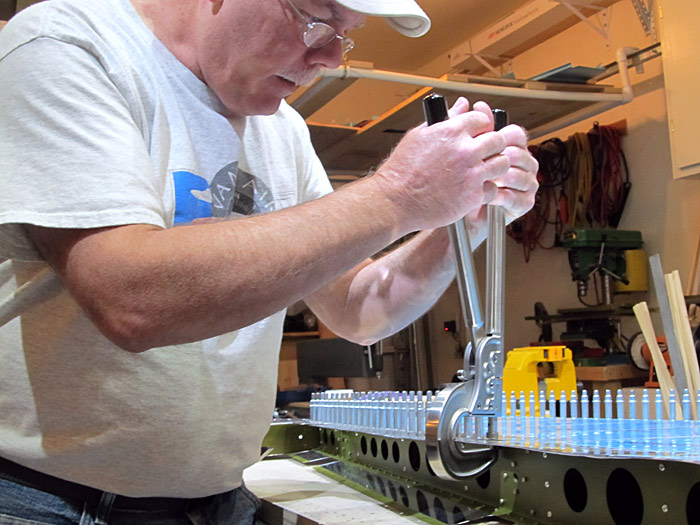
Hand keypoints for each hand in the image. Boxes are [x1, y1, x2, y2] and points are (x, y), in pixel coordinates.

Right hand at [373, 97, 510, 233]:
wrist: (395, 201)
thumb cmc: (402, 170)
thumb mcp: (419, 136)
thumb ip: (445, 118)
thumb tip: (462, 104)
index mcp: (451, 131)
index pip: (482, 119)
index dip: (481, 127)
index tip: (477, 135)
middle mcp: (465, 150)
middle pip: (498, 140)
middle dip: (493, 146)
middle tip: (484, 154)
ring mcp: (471, 174)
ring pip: (502, 164)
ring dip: (495, 167)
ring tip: (482, 173)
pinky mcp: (473, 196)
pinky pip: (493, 188)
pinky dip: (486, 190)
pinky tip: (474, 191)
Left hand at [463, 115, 538, 230]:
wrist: (457, 213)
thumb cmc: (461, 181)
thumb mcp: (462, 151)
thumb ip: (469, 126)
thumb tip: (472, 103)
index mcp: (512, 147)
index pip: (516, 134)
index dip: (502, 136)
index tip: (484, 139)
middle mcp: (524, 163)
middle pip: (520, 153)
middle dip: (501, 158)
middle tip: (483, 163)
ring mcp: (527, 184)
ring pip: (522, 174)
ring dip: (502, 177)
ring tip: (485, 180)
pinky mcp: (524, 204)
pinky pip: (519, 197)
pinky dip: (502, 196)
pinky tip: (489, 197)